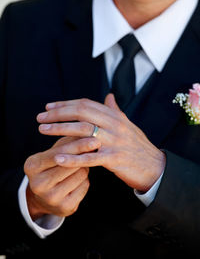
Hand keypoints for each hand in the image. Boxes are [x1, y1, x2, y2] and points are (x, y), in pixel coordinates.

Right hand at [24, 136, 100, 219]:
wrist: (45, 195)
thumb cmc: (53, 165)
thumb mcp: (54, 152)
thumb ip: (68, 141)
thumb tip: (88, 132)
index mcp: (32, 166)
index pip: (58, 154)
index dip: (77, 146)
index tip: (94, 139)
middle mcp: (38, 184)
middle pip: (70, 165)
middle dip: (83, 154)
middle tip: (95, 145)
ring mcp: (51, 198)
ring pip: (80, 175)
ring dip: (84, 167)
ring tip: (79, 166)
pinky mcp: (64, 208)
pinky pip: (84, 186)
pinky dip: (85, 180)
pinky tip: (79, 179)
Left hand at [37, 94, 165, 191]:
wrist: (154, 166)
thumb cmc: (137, 145)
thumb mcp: (127, 124)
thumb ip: (115, 109)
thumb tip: (108, 95)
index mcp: (115, 115)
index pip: (85, 104)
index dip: (65, 104)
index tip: (48, 107)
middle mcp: (114, 125)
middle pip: (81, 113)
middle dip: (58, 114)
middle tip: (40, 117)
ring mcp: (114, 141)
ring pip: (83, 131)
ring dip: (60, 130)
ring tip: (42, 130)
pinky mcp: (114, 158)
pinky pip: (90, 158)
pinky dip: (73, 158)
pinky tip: (58, 158)